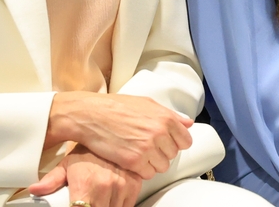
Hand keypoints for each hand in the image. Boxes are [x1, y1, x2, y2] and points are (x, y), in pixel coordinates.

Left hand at [29, 147, 142, 206]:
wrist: (109, 129)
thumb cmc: (87, 149)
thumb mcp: (66, 164)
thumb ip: (51, 181)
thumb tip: (35, 189)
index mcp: (86, 186)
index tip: (79, 205)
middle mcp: (106, 186)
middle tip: (88, 201)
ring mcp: (123, 186)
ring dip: (108, 206)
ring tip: (100, 199)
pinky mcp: (135, 184)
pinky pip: (128, 204)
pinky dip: (121, 204)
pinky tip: (112, 197)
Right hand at [47, 92, 193, 179]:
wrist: (91, 115)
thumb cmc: (116, 106)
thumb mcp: (146, 103)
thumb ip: (170, 115)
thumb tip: (188, 123)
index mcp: (166, 118)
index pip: (185, 141)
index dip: (175, 143)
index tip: (165, 143)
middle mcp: (160, 134)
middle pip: (172, 155)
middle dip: (161, 152)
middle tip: (145, 146)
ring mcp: (147, 148)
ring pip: (161, 167)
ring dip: (152, 163)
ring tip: (138, 152)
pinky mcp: (134, 161)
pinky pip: (147, 174)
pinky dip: (140, 170)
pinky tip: (130, 159)